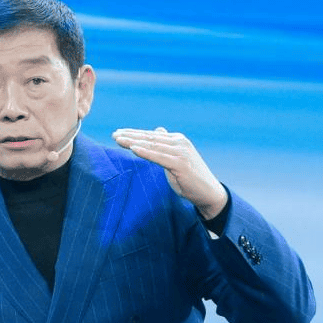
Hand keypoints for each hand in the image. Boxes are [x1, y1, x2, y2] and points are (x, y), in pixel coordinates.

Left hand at [112, 127, 227, 219]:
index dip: (134, 133)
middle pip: (149, 138)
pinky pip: (159, 157)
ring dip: (134, 142)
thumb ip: (166, 145)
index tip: (118, 133)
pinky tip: (133, 149)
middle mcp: (179, 143)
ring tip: (118, 140)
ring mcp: (181, 153)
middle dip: (130, 136)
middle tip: (114, 134)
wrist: (208, 192)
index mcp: (177, 140)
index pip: (151, 135)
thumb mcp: (176, 157)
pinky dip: (146, 152)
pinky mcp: (181, 164)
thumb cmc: (190, 177)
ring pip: (152, 145)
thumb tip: (158, 130)